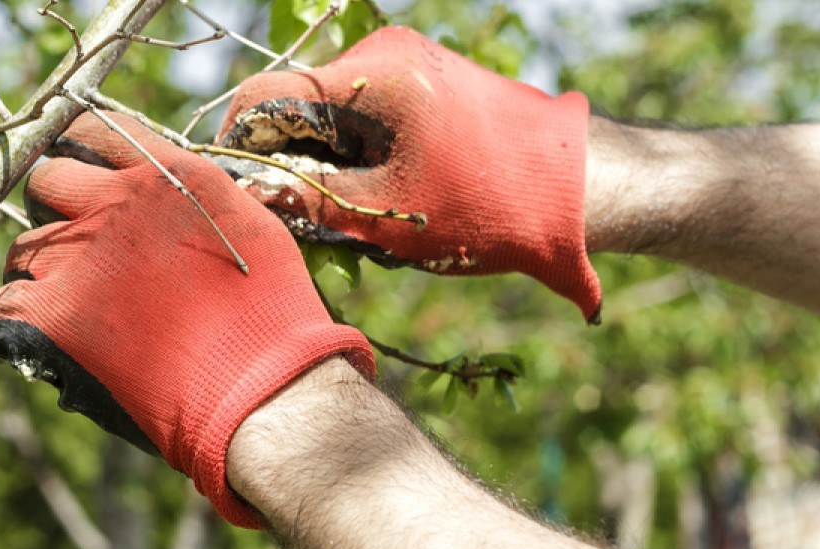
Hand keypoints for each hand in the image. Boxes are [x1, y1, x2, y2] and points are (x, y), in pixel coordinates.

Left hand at [0, 112, 374, 527]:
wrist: (262, 390)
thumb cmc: (272, 320)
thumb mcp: (250, 227)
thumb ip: (196, 200)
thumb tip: (162, 197)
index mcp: (167, 176)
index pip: (93, 131)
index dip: (80, 157)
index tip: (82, 183)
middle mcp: (115, 204)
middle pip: (45, 183)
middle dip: (55, 212)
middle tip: (77, 254)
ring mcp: (76, 260)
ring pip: (21, 251)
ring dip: (38, 276)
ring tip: (71, 312)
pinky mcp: (48, 317)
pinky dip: (6, 328)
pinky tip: (33, 344)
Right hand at [217, 26, 601, 321]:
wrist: (585, 191)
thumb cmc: (490, 202)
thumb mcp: (390, 213)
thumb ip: (311, 200)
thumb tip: (250, 194)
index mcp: (370, 75)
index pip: (266, 96)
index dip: (238, 145)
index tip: (234, 191)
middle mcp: (383, 57)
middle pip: (299, 108)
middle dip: (292, 165)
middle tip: (302, 220)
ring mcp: (408, 69)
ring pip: (332, 119)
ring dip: (328, 168)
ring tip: (357, 217)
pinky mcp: (426, 88)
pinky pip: (367, 122)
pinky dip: (360, 161)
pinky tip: (385, 202)